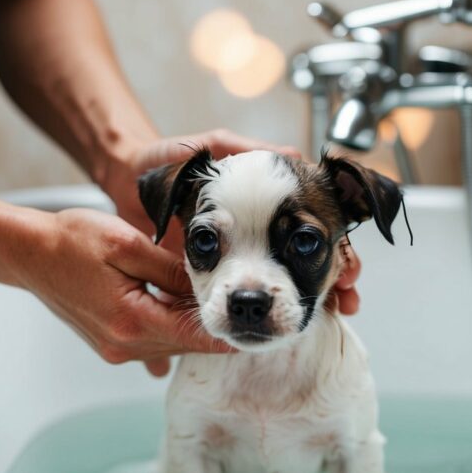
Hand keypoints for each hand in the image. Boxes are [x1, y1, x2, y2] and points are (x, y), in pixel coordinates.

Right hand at [14, 207, 231, 375]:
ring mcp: (116, 349)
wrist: (29, 253)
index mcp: (132, 321)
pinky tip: (176, 305)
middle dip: (212, 327)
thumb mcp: (128, 245)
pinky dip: (169, 327)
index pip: (195, 338)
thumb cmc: (72, 240)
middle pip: (186, 345)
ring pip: (171, 345)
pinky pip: (153, 341)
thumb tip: (207, 286)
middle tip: (241, 309)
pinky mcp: (111, 345)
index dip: (228, 333)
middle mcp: (125, 344)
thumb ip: (171, 270)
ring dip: (190, 327)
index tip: (253, 327)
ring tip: (212, 302)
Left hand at [99, 128, 361, 328]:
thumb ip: (247, 151)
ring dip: (316, 302)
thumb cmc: (164, 154)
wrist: (124, 178)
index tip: (347, 270)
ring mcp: (243, 252)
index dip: (340, 248)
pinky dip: (270, 315)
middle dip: (337, 281)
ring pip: (290, 282)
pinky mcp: (215, 276)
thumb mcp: (210, 146)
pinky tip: (286, 326)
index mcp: (269, 196)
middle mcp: (262, 227)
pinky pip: (247, 299)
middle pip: (313, 258)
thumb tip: (291, 156)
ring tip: (330, 315)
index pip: (318, 224)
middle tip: (347, 300)